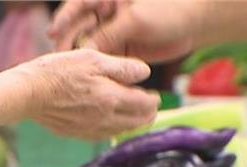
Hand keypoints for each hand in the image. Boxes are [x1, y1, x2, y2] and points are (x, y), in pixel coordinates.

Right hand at [12, 49, 159, 139]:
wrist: (28, 94)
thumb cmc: (58, 72)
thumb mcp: (93, 59)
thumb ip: (122, 68)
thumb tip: (145, 74)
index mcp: (112, 99)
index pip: (145, 105)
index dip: (153, 100)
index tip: (154, 95)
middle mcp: (104, 119)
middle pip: (137, 122)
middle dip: (147, 114)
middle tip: (149, 107)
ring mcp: (90, 129)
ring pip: (121, 131)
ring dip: (131, 124)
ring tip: (133, 116)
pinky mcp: (76, 134)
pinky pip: (102, 136)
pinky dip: (112, 130)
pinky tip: (110, 123)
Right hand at [48, 0, 202, 62]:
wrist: (194, 23)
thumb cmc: (169, 11)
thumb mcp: (135, 20)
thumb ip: (109, 34)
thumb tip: (84, 50)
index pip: (78, 5)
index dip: (63, 18)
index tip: (53, 32)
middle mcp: (104, 16)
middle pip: (77, 28)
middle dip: (67, 42)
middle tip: (59, 56)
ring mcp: (109, 34)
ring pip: (86, 47)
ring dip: (78, 58)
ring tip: (70, 70)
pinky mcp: (116, 51)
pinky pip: (100, 60)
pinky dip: (94, 69)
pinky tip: (87, 79)